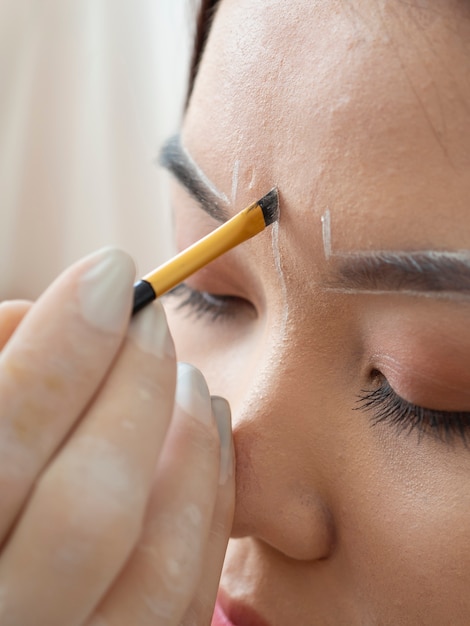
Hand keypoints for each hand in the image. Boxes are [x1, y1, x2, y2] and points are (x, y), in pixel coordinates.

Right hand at [0, 248, 233, 625]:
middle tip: (152, 318)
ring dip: (186, 448)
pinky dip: (209, 503)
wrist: (8, 579)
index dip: (62, 351)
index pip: (1, 446)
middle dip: (134, 391)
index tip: (110, 272)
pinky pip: (186, 597)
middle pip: (90, 509)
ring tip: (189, 375)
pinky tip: (206, 433)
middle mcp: (7, 620)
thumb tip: (31, 316)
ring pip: (155, 566)